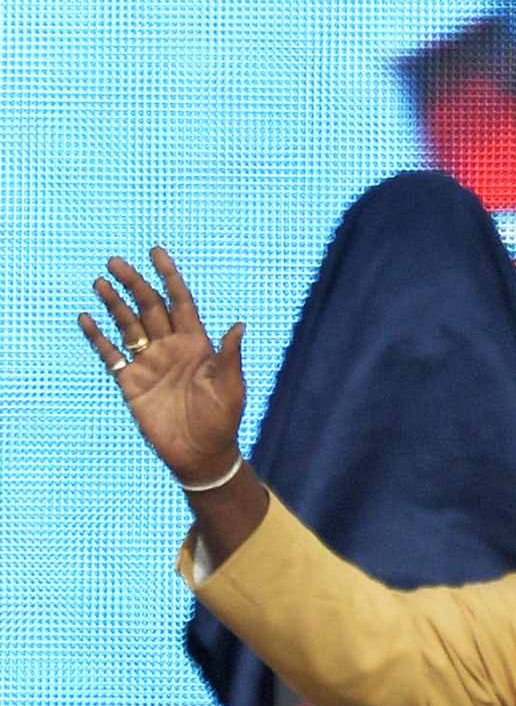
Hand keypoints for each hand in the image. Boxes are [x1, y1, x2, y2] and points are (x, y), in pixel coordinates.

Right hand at [78, 248, 246, 484]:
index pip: (180, 301)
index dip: (169, 276)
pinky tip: (86, 319)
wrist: (201, 453)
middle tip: (115, 261)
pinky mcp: (131, 381)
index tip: (156, 252)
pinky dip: (98, 337)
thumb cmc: (223, 420)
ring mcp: (149, 363)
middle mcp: (171, 347)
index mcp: (197, 343)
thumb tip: (239, 325)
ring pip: (128, 325)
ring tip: (99, 282)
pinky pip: (110, 353)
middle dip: (134, 283)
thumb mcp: (231, 386)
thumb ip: (230, 355)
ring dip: (114, 304)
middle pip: (149, 307)